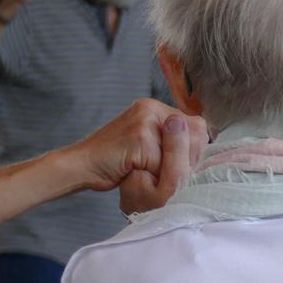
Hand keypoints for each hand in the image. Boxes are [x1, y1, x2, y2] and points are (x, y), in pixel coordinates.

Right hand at [60, 99, 207, 205]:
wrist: (81, 165)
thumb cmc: (113, 161)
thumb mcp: (145, 144)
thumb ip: (169, 140)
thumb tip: (202, 145)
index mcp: (154, 107)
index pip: (196, 126)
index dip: (193, 150)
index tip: (178, 164)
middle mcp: (151, 108)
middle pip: (194, 135)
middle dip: (186, 159)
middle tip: (162, 170)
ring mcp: (144, 120)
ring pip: (180, 150)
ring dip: (168, 167)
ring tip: (146, 170)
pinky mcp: (139, 136)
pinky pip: (162, 162)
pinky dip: (153, 174)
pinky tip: (135, 172)